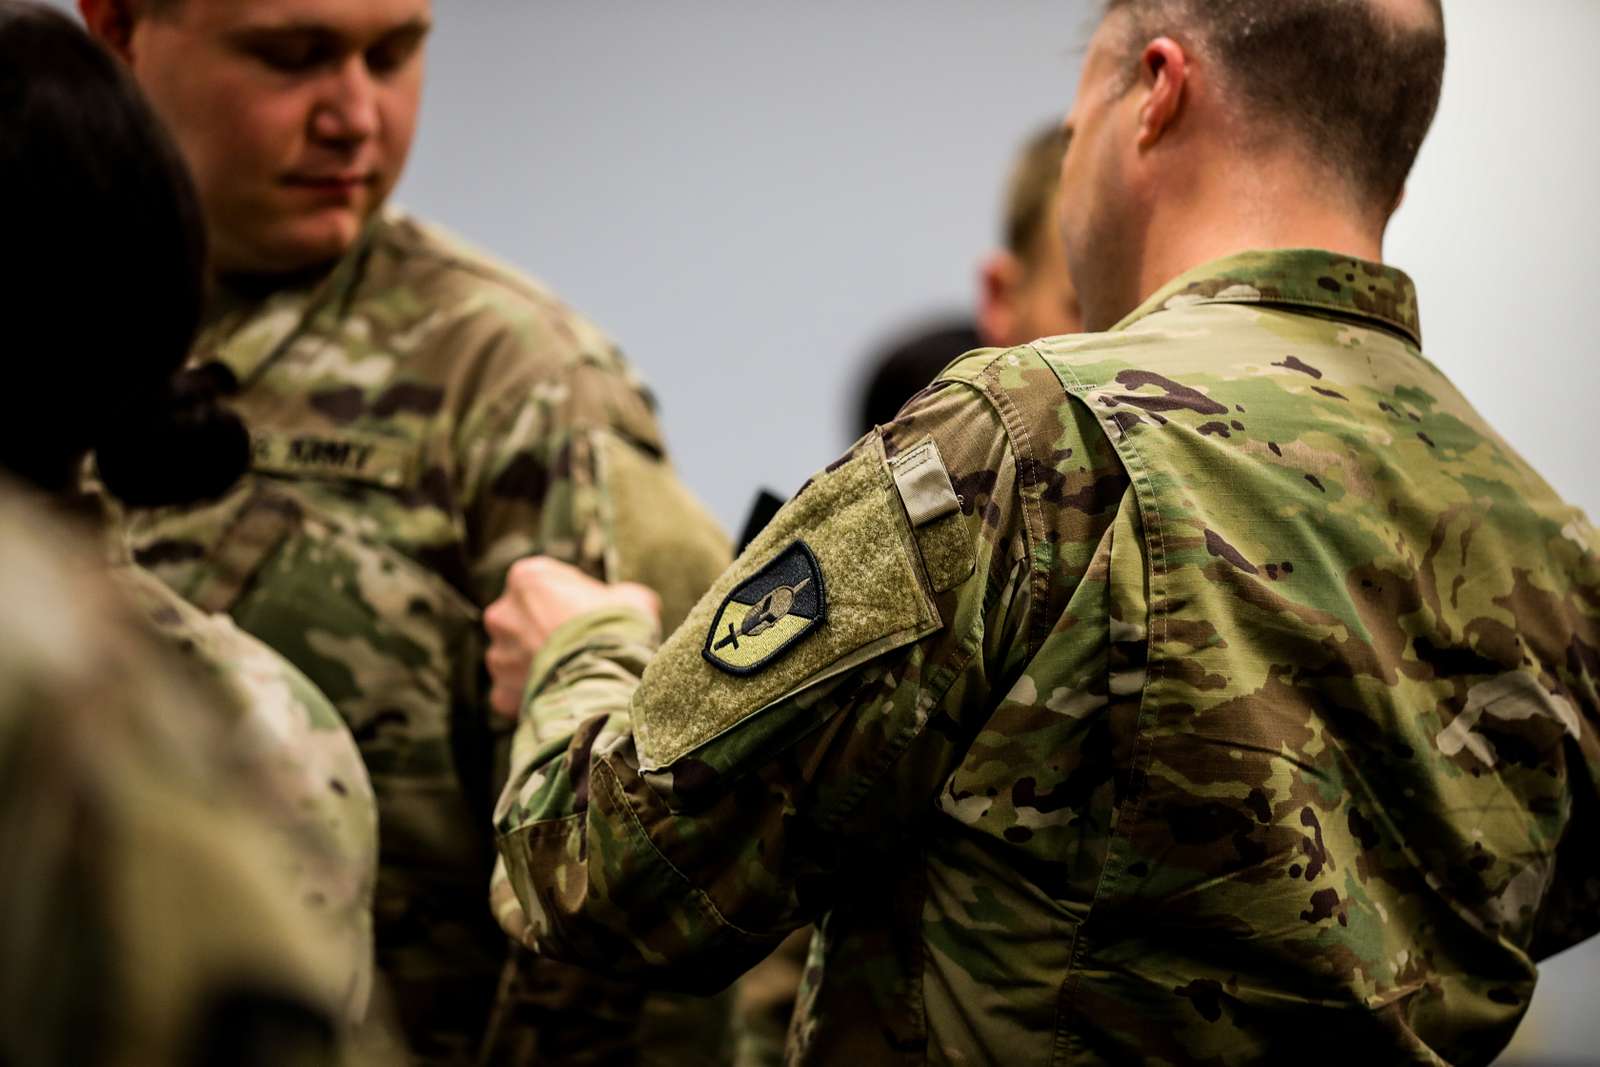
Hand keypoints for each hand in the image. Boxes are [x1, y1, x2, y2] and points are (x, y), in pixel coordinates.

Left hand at [483, 557, 659, 717]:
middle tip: (579, 646)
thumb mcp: (633, 598)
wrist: (607, 681)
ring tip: (571, 675)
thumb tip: (623, 602)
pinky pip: (515, 693)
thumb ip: (616, 596)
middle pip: (522, 620)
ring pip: (515, 659)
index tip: (588, 613)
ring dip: (536, 665)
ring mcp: (498, 656)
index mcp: (527, 578)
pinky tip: (559, 696)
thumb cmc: (619, 631)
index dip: (568, 598)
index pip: (543, 583)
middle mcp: (502, 614)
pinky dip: (532, 696)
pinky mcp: (502, 692)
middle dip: (544, 632)